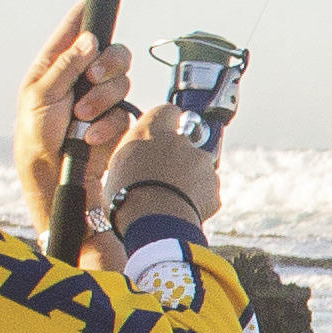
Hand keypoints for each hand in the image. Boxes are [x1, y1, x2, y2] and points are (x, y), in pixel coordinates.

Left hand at [15, 10, 131, 241]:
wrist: (53, 170)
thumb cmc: (36, 132)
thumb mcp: (41, 95)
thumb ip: (66, 65)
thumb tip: (90, 40)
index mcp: (57, 64)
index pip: (75, 31)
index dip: (85, 15)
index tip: (92, 1)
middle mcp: (82, 76)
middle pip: (112, 52)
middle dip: (107, 63)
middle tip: (94, 76)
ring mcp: (100, 97)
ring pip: (121, 81)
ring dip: (102, 98)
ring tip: (81, 115)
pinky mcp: (114, 118)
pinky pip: (123, 110)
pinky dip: (107, 122)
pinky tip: (89, 134)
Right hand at [91, 105, 221, 253]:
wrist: (152, 221)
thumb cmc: (125, 196)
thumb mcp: (117, 167)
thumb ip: (135, 154)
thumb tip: (139, 159)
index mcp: (152, 131)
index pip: (167, 112)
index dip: (167, 123)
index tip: (163, 135)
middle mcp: (180, 140)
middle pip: (184, 143)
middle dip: (179, 158)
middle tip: (164, 178)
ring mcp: (200, 161)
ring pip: (198, 167)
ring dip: (190, 179)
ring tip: (172, 201)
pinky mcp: (214, 185)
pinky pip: (208, 190)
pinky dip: (200, 199)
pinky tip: (184, 211)